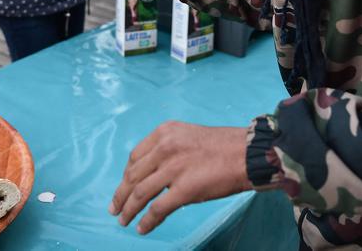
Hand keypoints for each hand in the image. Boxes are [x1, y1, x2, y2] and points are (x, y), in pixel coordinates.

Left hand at [110, 122, 249, 233]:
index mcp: (164, 133)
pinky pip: (157, 209)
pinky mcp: (184, 190)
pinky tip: (142, 228)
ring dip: (128, 209)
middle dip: (120, 194)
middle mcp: (165, 148)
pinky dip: (147, 221)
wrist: (246, 154)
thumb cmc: (223, 146)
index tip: (123, 186)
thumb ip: (169, 148)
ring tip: (123, 220)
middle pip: (133, 175)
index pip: (135, 156)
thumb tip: (153, 172)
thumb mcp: (188, 136)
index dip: (126, 174)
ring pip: (140, 193)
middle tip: (114, 207)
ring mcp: (173, 169)